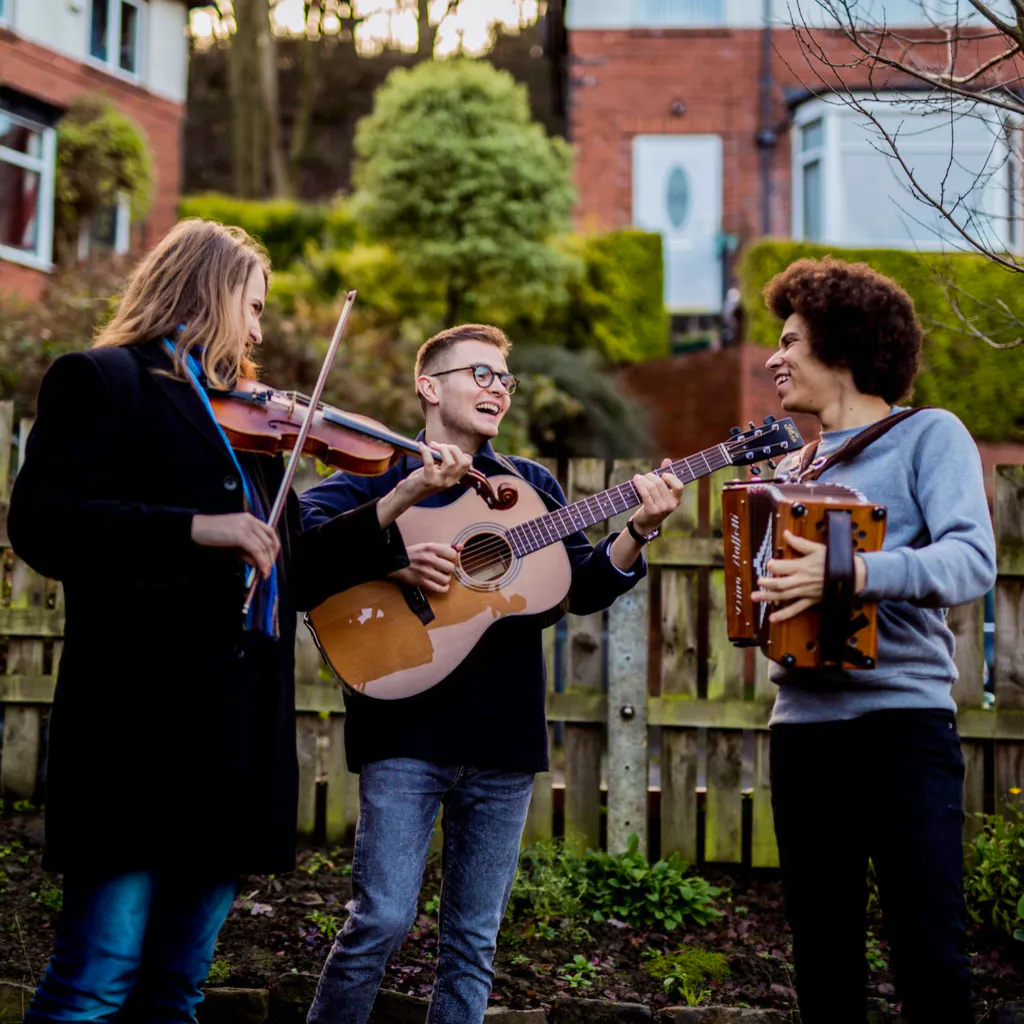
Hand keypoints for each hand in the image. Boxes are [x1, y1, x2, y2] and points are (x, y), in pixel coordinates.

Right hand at [191, 512, 279, 578]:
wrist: (196, 528)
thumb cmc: (213, 536)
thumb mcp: (234, 543)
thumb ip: (248, 552)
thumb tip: (261, 564)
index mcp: (250, 519)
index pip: (270, 532)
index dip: (274, 548)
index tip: (271, 560)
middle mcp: (250, 520)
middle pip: (269, 540)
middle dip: (271, 557)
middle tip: (268, 569)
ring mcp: (246, 526)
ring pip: (264, 546)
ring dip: (267, 561)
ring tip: (265, 573)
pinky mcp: (240, 535)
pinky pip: (256, 550)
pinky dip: (261, 561)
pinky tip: (261, 569)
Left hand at [376, 443, 473, 528]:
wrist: (407, 495)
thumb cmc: (421, 481)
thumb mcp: (438, 473)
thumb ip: (445, 464)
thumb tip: (447, 448)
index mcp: (453, 479)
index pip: (467, 463)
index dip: (459, 452)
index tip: (447, 448)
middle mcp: (449, 482)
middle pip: (462, 461)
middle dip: (452, 448)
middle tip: (439, 445)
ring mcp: (439, 482)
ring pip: (450, 462)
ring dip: (441, 449)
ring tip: (431, 445)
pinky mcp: (427, 480)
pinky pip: (429, 461)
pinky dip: (425, 450)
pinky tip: (420, 445)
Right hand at [389, 541, 460, 593]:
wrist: (395, 562)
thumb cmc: (414, 554)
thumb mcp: (428, 546)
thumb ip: (445, 546)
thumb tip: (461, 547)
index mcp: (431, 547)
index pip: (453, 554)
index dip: (453, 557)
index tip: (449, 559)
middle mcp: (428, 559)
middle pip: (451, 568)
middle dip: (449, 569)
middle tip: (445, 568)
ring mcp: (425, 572)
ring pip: (446, 579)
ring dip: (446, 579)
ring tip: (442, 576)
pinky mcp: (421, 582)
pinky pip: (439, 589)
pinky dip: (444, 588)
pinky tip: (443, 586)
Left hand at [630, 459, 684, 533]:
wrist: (646, 523)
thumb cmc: (655, 504)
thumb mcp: (662, 492)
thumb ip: (666, 476)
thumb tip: (667, 460)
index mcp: (677, 500)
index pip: (679, 486)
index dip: (671, 478)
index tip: (663, 474)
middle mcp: (671, 505)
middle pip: (661, 484)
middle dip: (651, 476)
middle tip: (645, 475)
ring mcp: (662, 509)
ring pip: (652, 488)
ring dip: (643, 479)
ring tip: (638, 477)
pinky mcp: (651, 511)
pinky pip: (645, 494)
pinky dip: (639, 485)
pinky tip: (635, 480)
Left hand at [751, 530, 866, 623]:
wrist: (852, 575)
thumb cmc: (834, 560)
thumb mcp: (817, 548)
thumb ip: (799, 543)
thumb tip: (786, 533)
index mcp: (802, 566)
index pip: (784, 567)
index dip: (774, 566)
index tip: (767, 565)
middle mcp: (802, 580)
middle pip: (781, 584)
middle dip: (767, 584)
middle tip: (758, 582)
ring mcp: (805, 592)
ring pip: (784, 596)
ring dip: (769, 597)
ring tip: (755, 598)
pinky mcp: (810, 601)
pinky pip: (796, 609)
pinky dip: (784, 614)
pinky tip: (773, 618)